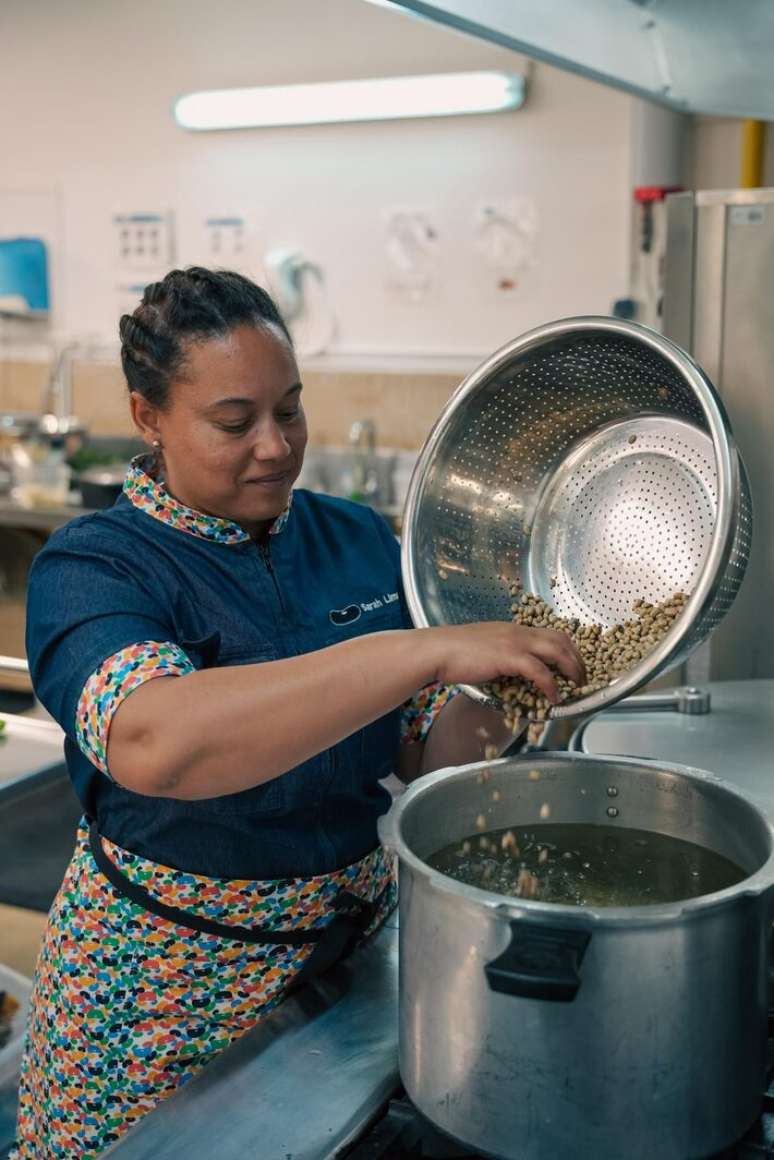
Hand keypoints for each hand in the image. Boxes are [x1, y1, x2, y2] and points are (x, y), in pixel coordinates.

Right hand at [423, 622, 584, 703]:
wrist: (438, 650)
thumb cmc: (454, 653)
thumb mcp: (485, 648)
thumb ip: (501, 656)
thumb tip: (510, 672)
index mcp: (514, 630)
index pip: (551, 633)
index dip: (568, 649)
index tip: (574, 663)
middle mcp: (519, 632)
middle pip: (561, 640)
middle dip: (577, 659)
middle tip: (583, 676)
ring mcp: (515, 642)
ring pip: (557, 651)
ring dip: (571, 669)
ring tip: (577, 686)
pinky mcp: (509, 657)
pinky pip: (540, 671)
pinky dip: (551, 685)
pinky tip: (554, 697)